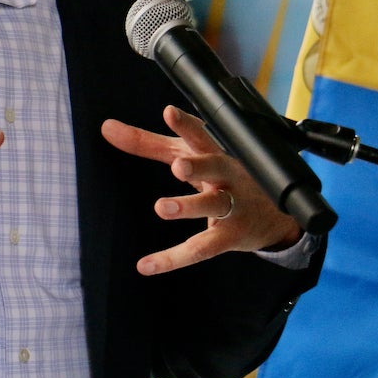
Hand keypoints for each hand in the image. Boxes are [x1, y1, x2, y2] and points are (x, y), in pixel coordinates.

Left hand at [101, 105, 302, 275]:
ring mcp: (231, 207)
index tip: (170, 112)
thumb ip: (146, 142)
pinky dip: (173, 259)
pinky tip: (146, 265)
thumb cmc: (218, 175)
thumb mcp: (184, 154)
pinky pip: (201, 248)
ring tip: (163, 207)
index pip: (200, 134)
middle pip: (216, 166)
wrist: (271, 215)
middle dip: (199, 166)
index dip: (186, 125)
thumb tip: (106, 127)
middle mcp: (227, 176)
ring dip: (189, 206)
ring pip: (213, 206)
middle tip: (179, 166)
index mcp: (215, 151)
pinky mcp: (229, 237)